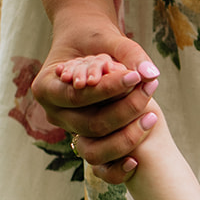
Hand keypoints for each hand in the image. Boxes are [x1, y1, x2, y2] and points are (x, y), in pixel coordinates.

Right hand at [31, 12, 158, 173]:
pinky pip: (100, 159)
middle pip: (90, 123)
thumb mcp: (109, 39)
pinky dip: (119, 159)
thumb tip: (150, 75)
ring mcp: (68, 129)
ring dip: (128, 131)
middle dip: (124, 110)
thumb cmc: (95, 40)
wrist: (88, 48)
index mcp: (46, 87)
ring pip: (97, 142)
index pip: (79, 95)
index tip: (136, 77)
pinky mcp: (84, 140)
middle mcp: (53, 112)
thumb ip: (130, 54)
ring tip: (153, 114)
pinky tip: (139, 154)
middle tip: (151, 90)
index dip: (109, 88)